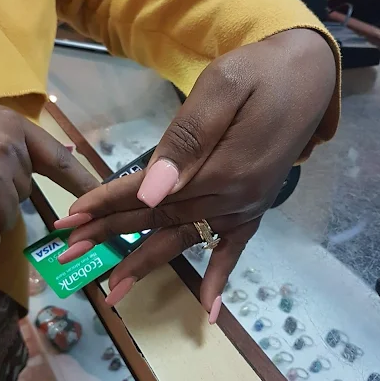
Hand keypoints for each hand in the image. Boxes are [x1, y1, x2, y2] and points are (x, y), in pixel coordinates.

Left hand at [55, 29, 336, 320]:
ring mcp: (247, 204)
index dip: (107, 204)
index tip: (69, 219)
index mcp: (221, 168)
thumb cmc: (261, 71)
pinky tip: (208, 309)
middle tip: (68, 252)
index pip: (150, 193)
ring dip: (147, 262)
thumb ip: (188, 139)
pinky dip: (221, 277)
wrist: (310, 72)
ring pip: (186, 237)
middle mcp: (234, 196)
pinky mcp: (256, 204)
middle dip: (111, 234)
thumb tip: (152, 190)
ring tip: (114, 289)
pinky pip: (235, 246)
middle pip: (160, 219)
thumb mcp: (223, 87)